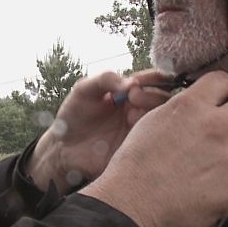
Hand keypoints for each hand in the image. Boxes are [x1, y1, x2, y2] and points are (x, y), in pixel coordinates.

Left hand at [28, 69, 172, 193]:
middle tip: (132, 97)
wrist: (63, 147)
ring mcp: (140, 129)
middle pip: (164, 99)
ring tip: (131, 114)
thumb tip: (132, 83)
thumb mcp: (84, 89)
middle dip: (151, 95)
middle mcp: (139, 109)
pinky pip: (154, 142)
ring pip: (162, 120)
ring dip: (151, 113)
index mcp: (130, 92)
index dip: (152, 78)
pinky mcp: (138, 149)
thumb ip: (105, 79)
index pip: (154, 80)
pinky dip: (149, 134)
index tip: (137, 82)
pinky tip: (133, 130)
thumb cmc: (74, 115)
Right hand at [81, 70, 227, 226]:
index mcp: (191, 106)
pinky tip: (205, 193)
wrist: (130, 205)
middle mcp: (215, 127)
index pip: (226, 80)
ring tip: (218, 165)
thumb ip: (183, 110)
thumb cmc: (134, 164)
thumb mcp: (152, 121)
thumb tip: (200, 107)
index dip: (225, 90)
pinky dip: (225, 188)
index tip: (223, 99)